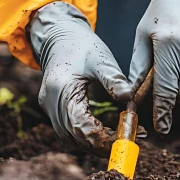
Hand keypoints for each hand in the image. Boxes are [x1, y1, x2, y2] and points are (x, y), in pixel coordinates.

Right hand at [29, 2, 131, 149]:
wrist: (59, 35)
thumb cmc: (82, 45)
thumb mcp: (101, 59)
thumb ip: (114, 79)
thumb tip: (130, 98)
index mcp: (62, 89)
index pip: (81, 126)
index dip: (103, 138)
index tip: (127, 139)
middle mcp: (51, 102)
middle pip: (75, 136)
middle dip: (102, 144)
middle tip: (129, 141)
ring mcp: (49, 107)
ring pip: (70, 137)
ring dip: (94, 142)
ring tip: (120, 138)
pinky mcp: (51, 108)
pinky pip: (68, 130)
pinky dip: (86, 135)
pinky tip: (105, 132)